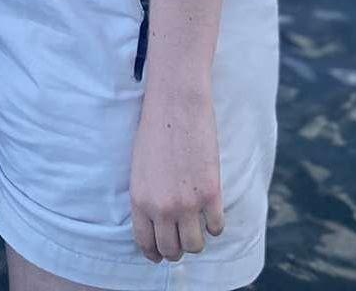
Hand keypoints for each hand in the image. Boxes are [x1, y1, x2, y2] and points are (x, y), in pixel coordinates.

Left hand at [129, 85, 225, 262]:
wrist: (176, 102)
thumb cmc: (155, 128)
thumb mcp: (140, 167)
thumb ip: (147, 197)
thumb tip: (157, 221)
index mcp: (139, 200)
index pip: (146, 243)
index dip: (154, 253)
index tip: (160, 253)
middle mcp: (161, 208)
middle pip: (171, 250)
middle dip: (176, 249)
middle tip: (182, 240)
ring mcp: (187, 203)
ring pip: (195, 246)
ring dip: (197, 240)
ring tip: (197, 227)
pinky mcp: (211, 194)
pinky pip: (216, 228)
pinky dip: (215, 224)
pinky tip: (212, 212)